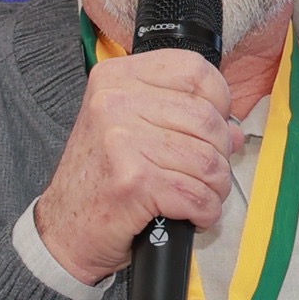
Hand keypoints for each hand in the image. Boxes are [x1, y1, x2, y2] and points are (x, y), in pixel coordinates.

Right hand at [34, 45, 237, 283]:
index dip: (218, 101)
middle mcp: (116, 102)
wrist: (65, 228)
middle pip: (208, 120)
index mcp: (117, 78)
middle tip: (205, 173)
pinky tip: (192, 215)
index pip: (195, 71)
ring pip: (208, 161)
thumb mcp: (131, 130)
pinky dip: (205, 212)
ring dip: (215, 188)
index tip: (211, 127)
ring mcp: (123, 141)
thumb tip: (233, 131)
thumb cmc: (102, 179)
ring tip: (198, 195)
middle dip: (220, 154)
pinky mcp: (135, 181)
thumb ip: (182, 119)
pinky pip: (198, 195)